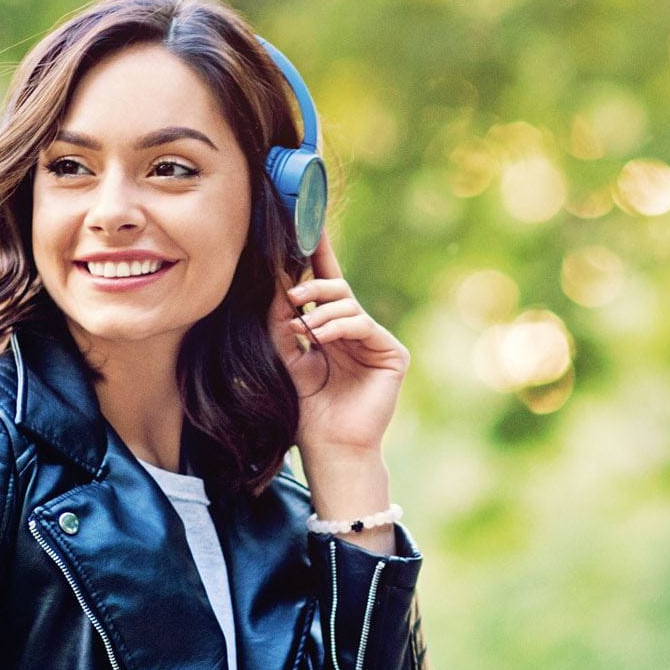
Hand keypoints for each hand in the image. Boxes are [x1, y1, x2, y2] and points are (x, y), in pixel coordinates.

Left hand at [267, 224, 411, 457]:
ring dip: (321, 312)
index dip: (319, 254)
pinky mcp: (392, 353)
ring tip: (303, 330)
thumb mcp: (285, 356)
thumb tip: (276, 281)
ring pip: (349, 304)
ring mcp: (376, 341)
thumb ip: (281, 320)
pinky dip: (338, 327)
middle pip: (337, 288)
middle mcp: (356, 331)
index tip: (308, 224)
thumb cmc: (306, 408)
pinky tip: (320, 337)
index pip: (326, 284)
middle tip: (292, 291)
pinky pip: (363, 324)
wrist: (328, 445)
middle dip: (313, 284)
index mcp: (332, 329)